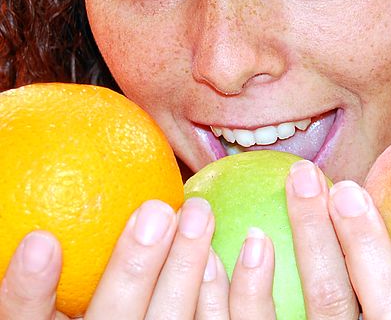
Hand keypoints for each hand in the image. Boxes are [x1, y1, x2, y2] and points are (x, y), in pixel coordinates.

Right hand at [0, 197, 258, 319]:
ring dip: (188, 267)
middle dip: (134, 268)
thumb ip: (75, 264)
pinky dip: (246, 287)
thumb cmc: (131, 301)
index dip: (27, 291)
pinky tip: (256, 243)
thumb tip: (71, 196)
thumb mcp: (86, 292)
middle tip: (155, 211)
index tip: (43, 240)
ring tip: (201, 212)